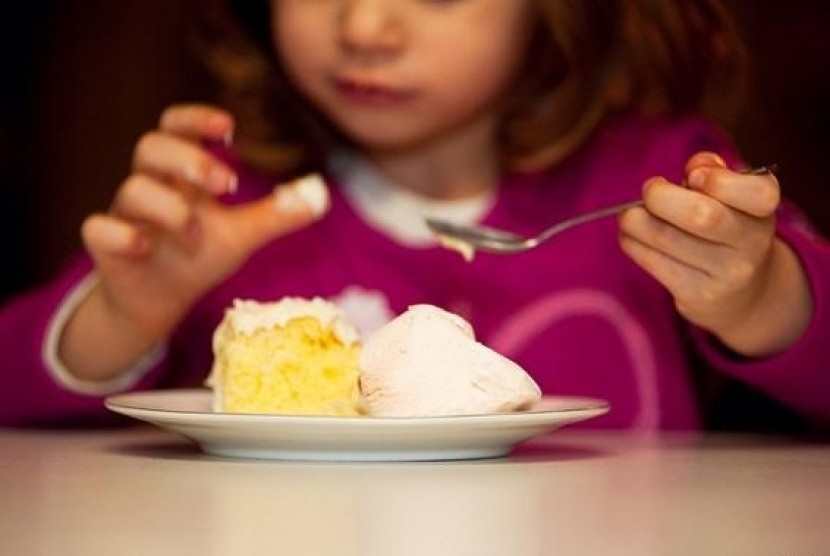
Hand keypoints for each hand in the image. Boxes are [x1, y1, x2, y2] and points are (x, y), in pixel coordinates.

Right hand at [62, 104, 328, 378]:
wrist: (160, 302)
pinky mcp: (106, 247)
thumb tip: (321, 196)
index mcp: (179, 176)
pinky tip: (146, 246)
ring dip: (171, 210)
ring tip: (196, 236)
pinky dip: (122, 234)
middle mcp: (149, 187)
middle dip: (189, 160)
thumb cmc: (197, 256)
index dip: (195, 119)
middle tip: (228, 185)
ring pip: (131, 189)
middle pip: (150, 147)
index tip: (228, 128)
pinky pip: (98, 228)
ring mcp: (124, 216)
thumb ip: (276, 215)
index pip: (175, 128)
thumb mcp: (241, 236)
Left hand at [619, 152, 810, 355]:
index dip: (719, 180)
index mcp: (764, 212)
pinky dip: (632, 242)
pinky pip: (652, 262)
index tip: (693, 176)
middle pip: (701, 216)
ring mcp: (726, 275)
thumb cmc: (726, 229)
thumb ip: (714, 172)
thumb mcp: (731, 198)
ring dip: (635, 220)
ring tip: (631, 214)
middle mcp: (752, 245)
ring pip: (666, 238)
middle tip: (649, 190)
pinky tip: (633, 235)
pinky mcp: (697, 296)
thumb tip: (696, 165)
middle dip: (661, 197)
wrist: (742, 294)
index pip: (757, 193)